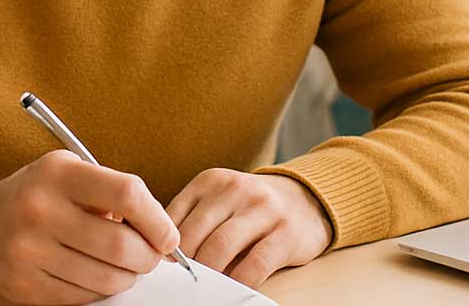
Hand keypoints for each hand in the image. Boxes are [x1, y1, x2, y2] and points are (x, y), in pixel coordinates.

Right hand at [0, 150, 178, 304]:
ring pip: (106, 280)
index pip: (126, 193)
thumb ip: (108, 192)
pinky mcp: (25, 289)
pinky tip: (91, 274)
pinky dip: (98, 291)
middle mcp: (40, 210)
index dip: (157, 219)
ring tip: (121, 265)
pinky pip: (83, 299)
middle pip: (121, 246)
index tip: (167, 234)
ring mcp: (29, 253)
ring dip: (125, 277)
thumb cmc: (31, 198)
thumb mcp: (63, 174)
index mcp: (57, 174)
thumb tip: (160, 230)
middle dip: (148, 257)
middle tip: (151, 256)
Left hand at [167, 170, 331, 288]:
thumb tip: (162, 253)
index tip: (163, 265)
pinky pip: (255, 264)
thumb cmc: (250, 207)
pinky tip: (233, 287)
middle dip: (186, 263)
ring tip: (204, 285)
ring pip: (221, 248)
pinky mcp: (286, 232)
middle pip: (195, 234)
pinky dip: (238, 281)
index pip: (173, 216)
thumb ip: (192, 217)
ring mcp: (263, 208)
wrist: (305, 199)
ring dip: (209, 273)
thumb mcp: (219, 200)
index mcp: (211, 181)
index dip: (164, 246)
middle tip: (183, 280)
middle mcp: (236, 189)